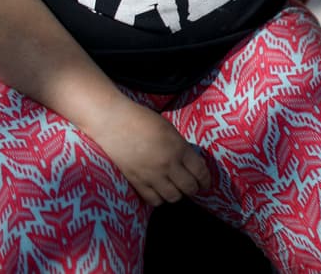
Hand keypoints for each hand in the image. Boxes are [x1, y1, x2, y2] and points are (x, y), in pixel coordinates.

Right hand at [89, 98, 210, 206]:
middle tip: (193, 187)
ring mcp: (151, 175)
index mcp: (179, 148)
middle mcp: (168, 164)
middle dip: (194, 189)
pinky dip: (160, 199)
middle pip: (189, 187)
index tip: (206, 183)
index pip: (200, 172)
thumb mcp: (169, 129)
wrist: (114, 122)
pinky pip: (154, 200)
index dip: (206, 180)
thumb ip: (181, 147)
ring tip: (176, 189)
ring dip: (178, 194)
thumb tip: (190, 163)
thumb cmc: (142, 120)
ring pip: (173, 197)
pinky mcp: (136, 182)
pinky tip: (160, 192)